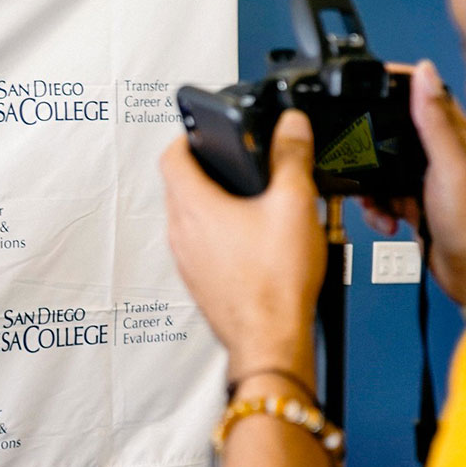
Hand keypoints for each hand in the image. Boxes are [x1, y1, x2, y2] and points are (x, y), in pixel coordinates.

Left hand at [159, 110, 322, 377]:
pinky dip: (219, 237)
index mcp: (193, 206)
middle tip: (235, 165)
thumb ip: (292, 157)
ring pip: (190, 219)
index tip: (203, 132)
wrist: (270, 341)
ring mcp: (186, 261)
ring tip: (250, 204)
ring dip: (213, 205)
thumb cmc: (275, 283)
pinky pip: (201, 248)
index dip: (186, 137)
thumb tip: (291, 126)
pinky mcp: (199, 282)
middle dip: (206, 171)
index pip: (170, 155)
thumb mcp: (294, 205)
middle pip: (180, 186)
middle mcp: (180, 233)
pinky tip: (253, 244)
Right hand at [358, 61, 465, 312]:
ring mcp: (427, 180)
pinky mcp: (415, 203)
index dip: (398, 83)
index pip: (426, 94)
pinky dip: (377, 208)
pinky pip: (383, 195)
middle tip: (356, 150)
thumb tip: (425, 73)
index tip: (369, 80)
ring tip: (377, 200)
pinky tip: (387, 219)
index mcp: (456, 136)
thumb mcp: (450, 166)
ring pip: (383, 166)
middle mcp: (442, 154)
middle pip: (395, 131)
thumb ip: (434, 120)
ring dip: (372, 184)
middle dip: (372, 142)